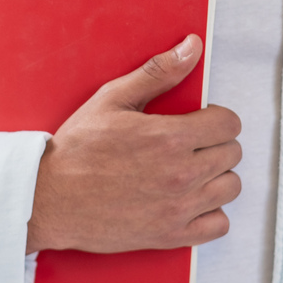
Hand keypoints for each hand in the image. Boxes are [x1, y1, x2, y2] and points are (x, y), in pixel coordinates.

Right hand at [26, 35, 241, 254]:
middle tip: (190, 143)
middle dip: (215, 143)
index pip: (229, 124)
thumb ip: (159, 73)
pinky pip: (219, 225)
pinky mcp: (170, 235)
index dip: (216, 117)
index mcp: (170, 137)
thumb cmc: (77, 148)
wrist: (50, 198)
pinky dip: (211, 212)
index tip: (199, 121)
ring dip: (216, 176)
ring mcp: (178, 208)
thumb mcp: (113, 98)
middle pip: (232, 153)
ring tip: (191, 170)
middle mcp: (181, 174)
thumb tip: (192, 47)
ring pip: (230, 187)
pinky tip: (190, 200)